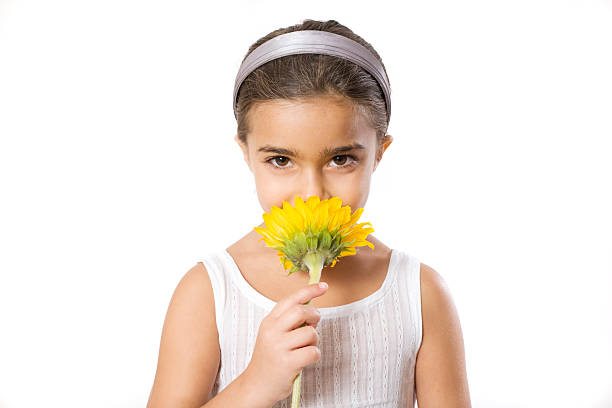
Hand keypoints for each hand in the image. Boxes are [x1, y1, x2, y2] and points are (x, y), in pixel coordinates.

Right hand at [242, 282, 327, 404]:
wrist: (256, 385)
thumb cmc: (270, 359)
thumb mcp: (272, 335)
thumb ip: (288, 322)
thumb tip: (312, 310)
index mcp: (269, 322)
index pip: (291, 299)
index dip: (309, 291)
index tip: (323, 286)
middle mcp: (272, 331)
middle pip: (301, 311)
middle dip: (314, 316)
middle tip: (313, 325)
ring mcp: (279, 347)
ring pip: (310, 333)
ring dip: (314, 341)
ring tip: (305, 348)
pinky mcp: (287, 362)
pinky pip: (313, 352)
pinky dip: (314, 356)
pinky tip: (305, 360)